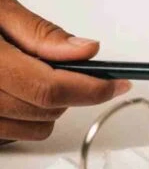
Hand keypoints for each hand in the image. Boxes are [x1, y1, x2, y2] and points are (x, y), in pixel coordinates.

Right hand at [0, 0, 129, 141]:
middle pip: (43, 112)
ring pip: (28, 130)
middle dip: (71, 93)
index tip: (118, 83)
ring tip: (33, 74)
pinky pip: (5, 135)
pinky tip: (12, 91)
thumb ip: (41, 33)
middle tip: (74, 68)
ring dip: (45, 109)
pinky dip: (19, 118)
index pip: (49, 88)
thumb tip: (85, 50)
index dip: (92, 88)